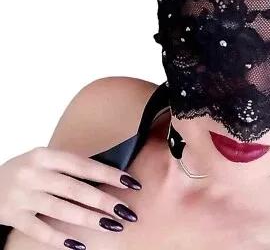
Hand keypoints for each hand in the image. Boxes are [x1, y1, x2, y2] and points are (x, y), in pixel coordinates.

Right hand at [0, 146, 141, 249]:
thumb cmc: (26, 171)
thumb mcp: (45, 160)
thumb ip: (69, 167)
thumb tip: (107, 179)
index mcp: (45, 156)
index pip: (84, 165)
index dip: (109, 175)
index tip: (130, 183)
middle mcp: (34, 174)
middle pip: (76, 189)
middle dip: (104, 201)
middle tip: (126, 211)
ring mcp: (22, 196)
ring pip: (62, 211)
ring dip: (90, 220)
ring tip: (113, 226)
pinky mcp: (12, 217)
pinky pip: (40, 230)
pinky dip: (60, 239)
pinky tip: (80, 245)